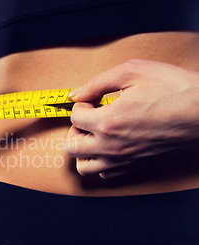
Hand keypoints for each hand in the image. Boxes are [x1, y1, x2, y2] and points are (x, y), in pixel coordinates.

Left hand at [64, 59, 198, 178]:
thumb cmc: (172, 87)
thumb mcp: (132, 71)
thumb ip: (97, 83)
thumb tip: (75, 94)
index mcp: (108, 122)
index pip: (74, 117)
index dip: (82, 103)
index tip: (95, 99)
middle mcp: (112, 146)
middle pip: (71, 147)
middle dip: (75, 129)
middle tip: (90, 117)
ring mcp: (123, 160)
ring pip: (84, 166)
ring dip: (83, 150)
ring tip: (96, 133)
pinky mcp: (135, 166)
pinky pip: (105, 174)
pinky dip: (100, 161)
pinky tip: (110, 145)